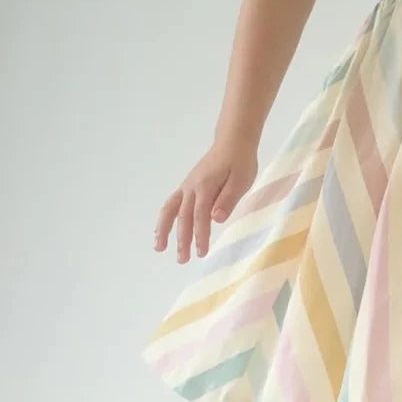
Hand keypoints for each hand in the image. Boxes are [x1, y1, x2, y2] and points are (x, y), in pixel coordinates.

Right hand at [153, 136, 258, 262]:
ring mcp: (187, 186)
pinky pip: (172, 203)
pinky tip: (164, 230)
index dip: (200, 236)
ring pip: (170, 210)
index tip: (202, 253)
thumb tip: (215, 219)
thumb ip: (228, 199)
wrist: (233, 141)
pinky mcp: (188, 186)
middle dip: (182, 240)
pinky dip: (165, 217)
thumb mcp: (242, 180)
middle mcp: (191, 187)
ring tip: (159, 248)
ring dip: (163, 229)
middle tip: (182, 260)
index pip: (201, 217)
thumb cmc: (241, 161)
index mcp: (206, 187)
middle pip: (183, 217)